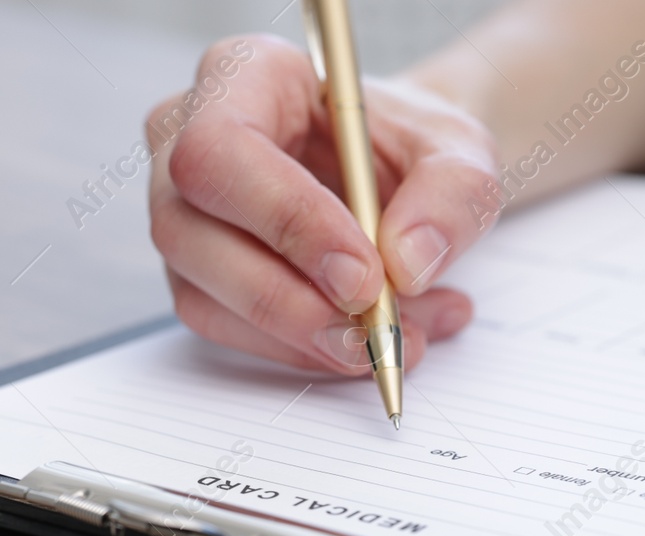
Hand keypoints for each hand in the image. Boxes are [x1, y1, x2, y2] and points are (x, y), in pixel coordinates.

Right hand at [146, 35, 499, 374]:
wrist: (409, 181)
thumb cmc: (416, 149)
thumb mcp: (461, 153)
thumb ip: (451, 196)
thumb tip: (406, 263)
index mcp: (244, 74)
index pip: (222, 149)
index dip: (286, 221)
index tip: (363, 277)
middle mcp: (185, 138)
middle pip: (191, 231)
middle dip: (292, 302)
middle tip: (379, 335)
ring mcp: (182, 212)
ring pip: (205, 297)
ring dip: (306, 339)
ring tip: (401, 339)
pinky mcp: (198, 275)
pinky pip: (230, 333)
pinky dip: (306, 352)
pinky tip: (374, 343)